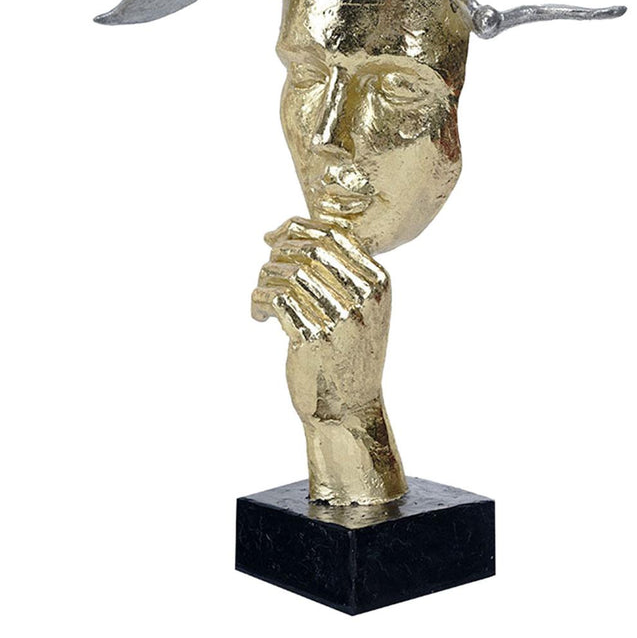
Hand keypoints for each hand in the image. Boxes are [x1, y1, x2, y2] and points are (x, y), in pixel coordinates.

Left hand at [251, 216, 390, 420]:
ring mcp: (341, 318)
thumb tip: (285, 229)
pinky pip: (276, 300)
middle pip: (311, 249)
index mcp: (378, 282)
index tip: (273, 238)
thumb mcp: (357, 306)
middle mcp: (364, 297)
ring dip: (265, 280)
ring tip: (262, 297)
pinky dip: (259, 302)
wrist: (349, 409)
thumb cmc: (345, 351)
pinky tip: (260, 318)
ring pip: (289, 273)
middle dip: (278, 253)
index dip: (298, 228)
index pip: (335, 234)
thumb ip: (336, 268)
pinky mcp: (314, 339)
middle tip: (266, 271)